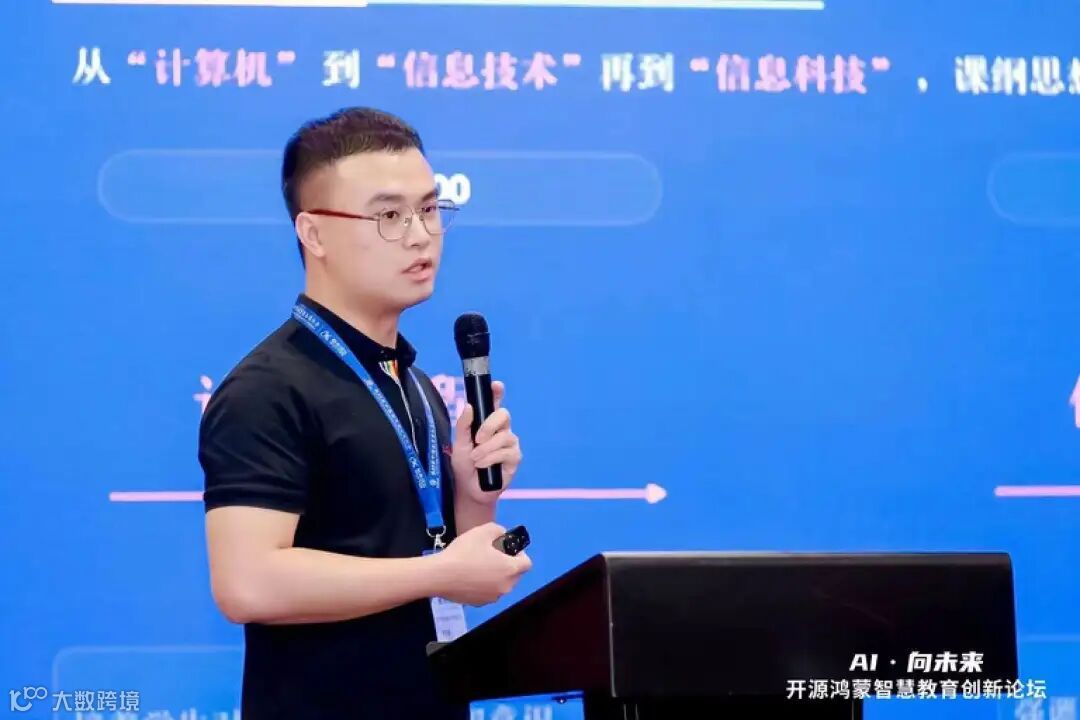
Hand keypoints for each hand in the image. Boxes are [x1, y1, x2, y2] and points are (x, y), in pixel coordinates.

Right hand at [434, 522, 531, 605]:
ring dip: (496, 576)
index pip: (527, 563)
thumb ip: (499, 530)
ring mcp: (492, 598)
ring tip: (478, 565)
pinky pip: (488, 592)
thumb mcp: (483, 531)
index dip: (519, 553)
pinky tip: (469, 576)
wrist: (440, 575)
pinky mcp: (479, 604)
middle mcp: (506, 587)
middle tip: (491, 554)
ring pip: (501, 584)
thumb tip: (503, 535)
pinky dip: (484, 585)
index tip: (506, 548)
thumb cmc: (464, 552)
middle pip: (515, 575)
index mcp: (510, 570)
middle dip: (507, 564)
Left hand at [451, 381, 521, 505]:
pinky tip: (482, 466)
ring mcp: (510, 443)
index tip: (496, 386)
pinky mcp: (515, 458)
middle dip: (489, 425)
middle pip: (504, 414)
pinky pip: (505, 452)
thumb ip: (463, 425)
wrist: (469, 488)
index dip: (497, 392)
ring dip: (485, 449)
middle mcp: (502, 429)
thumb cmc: (464, 464)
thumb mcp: (459, 443)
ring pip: (503, 437)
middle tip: (477, 439)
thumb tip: (469, 406)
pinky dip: (490, 459)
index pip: (495, 402)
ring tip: (475, 459)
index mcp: (488, 422)